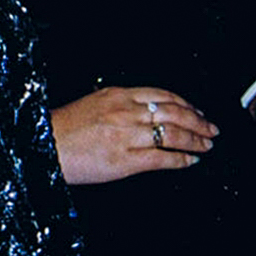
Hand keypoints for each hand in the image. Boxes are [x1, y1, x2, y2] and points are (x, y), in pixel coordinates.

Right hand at [50, 86, 215, 184]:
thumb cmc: (64, 128)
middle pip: (174, 112)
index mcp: (118, 94)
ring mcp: (127, 135)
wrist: (43, 145)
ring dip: (195, 140)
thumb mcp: (94, 103)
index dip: (185, 103)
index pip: (162, 95)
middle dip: (198, 121)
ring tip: (207, 145)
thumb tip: (146, 111)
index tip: (197, 110)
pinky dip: (181, 160)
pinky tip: (190, 161)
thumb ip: (121, 105)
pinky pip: (162, 159)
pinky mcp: (125, 160)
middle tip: (212, 128)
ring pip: (173, 134)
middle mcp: (126, 111)